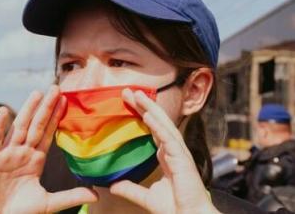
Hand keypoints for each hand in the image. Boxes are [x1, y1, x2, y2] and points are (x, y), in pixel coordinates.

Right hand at [0, 85, 97, 213]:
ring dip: (27, 110)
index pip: (48, 134)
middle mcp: (22, 153)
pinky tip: (4, 110)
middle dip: (46, 107)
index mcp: (36, 160)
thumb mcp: (49, 204)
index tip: (65, 101)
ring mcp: (7, 155)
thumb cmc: (20, 213)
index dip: (56, 117)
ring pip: (19, 128)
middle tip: (55, 88)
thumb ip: (70, 197)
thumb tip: (96, 195)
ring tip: (37, 93)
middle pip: (36, 125)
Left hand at [110, 89, 219, 213]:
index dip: (141, 114)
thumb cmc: (174, 208)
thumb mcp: (146, 196)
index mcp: (165, 155)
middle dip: (144, 105)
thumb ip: (130, 189)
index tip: (128, 101)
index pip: (152, 129)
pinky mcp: (182, 159)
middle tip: (130, 91)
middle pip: (157, 122)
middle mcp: (172, 150)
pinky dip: (158, 126)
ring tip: (138, 94)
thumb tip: (112, 185)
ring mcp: (178, 153)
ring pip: (163, 125)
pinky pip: (168, 139)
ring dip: (151, 109)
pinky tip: (148, 115)